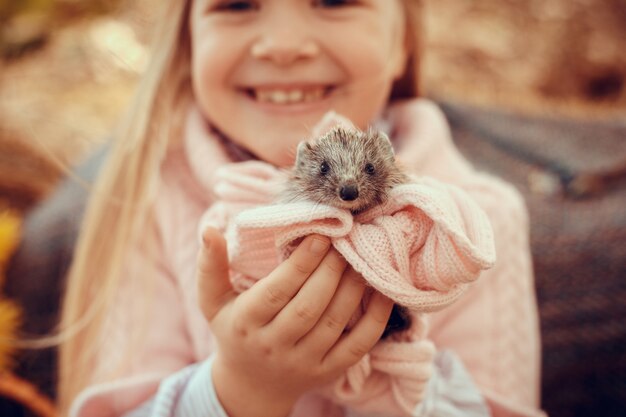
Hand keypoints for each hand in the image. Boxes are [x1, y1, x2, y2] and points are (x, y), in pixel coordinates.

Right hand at [197, 227, 393, 416]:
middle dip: (331, 271)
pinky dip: (375, 319)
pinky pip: (357, 346)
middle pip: (309, 307)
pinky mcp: (328, 372)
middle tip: (345, 242)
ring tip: (362, 259)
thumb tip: (209, 230)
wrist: (251, 384)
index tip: (320, 236)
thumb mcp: (213, 301)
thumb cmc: (234, 329)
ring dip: (353, 288)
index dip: (300, 263)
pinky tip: (383, 292)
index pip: (277, 292)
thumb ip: (211, 265)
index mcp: (245, 323)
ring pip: (334, 323)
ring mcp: (303, 362)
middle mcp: (273, 346)